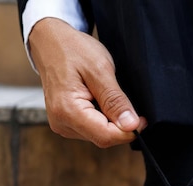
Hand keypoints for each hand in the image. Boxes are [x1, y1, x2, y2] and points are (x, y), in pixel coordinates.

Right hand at [29, 18, 145, 147]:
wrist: (50, 42)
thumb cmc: (71, 49)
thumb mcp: (100, 70)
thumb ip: (115, 100)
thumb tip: (131, 125)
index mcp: (67, 111)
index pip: (105, 136)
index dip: (129, 131)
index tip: (142, 119)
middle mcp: (61, 122)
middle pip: (103, 138)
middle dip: (121, 126)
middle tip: (128, 103)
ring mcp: (62, 124)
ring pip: (100, 135)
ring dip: (112, 121)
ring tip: (107, 96)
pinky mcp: (66, 122)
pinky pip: (92, 128)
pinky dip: (103, 118)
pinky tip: (100, 100)